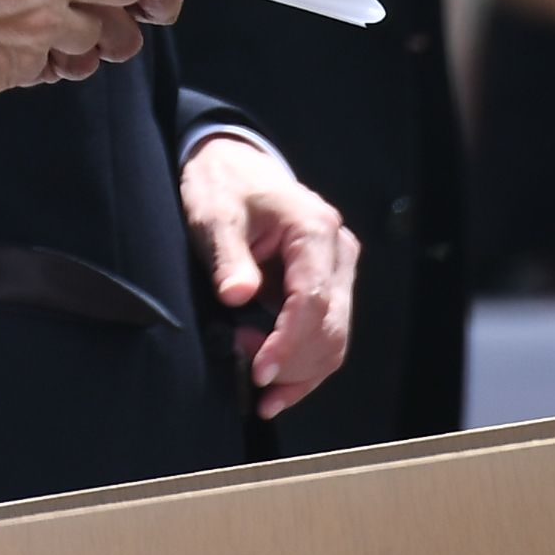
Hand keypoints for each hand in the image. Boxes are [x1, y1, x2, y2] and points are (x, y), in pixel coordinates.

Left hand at [180, 136, 356, 419]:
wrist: (234, 167)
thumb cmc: (223, 187)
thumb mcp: (215, 216)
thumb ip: (228, 258)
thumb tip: (237, 297)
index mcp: (314, 229)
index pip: (312, 301)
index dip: (287, 344)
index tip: (259, 372)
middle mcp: (338, 250)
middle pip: (331, 327)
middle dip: (291, 361)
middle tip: (247, 371)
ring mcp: (339, 269)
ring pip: (335, 340)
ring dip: (299, 371)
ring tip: (255, 376)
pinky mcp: (330, 285)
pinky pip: (327, 336)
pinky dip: (304, 366)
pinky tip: (276, 387)